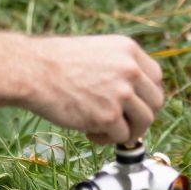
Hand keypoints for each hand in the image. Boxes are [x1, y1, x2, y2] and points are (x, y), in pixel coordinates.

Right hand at [28, 35, 165, 143]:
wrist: (34, 71)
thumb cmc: (58, 63)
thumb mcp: (98, 51)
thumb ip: (120, 67)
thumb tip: (135, 94)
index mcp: (129, 50)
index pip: (156, 77)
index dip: (147, 95)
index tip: (136, 105)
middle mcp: (130, 69)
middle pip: (156, 102)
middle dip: (141, 117)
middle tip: (124, 122)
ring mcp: (121, 93)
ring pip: (144, 122)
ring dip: (128, 131)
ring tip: (105, 129)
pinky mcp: (109, 115)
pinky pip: (122, 136)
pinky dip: (108, 139)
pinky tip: (90, 132)